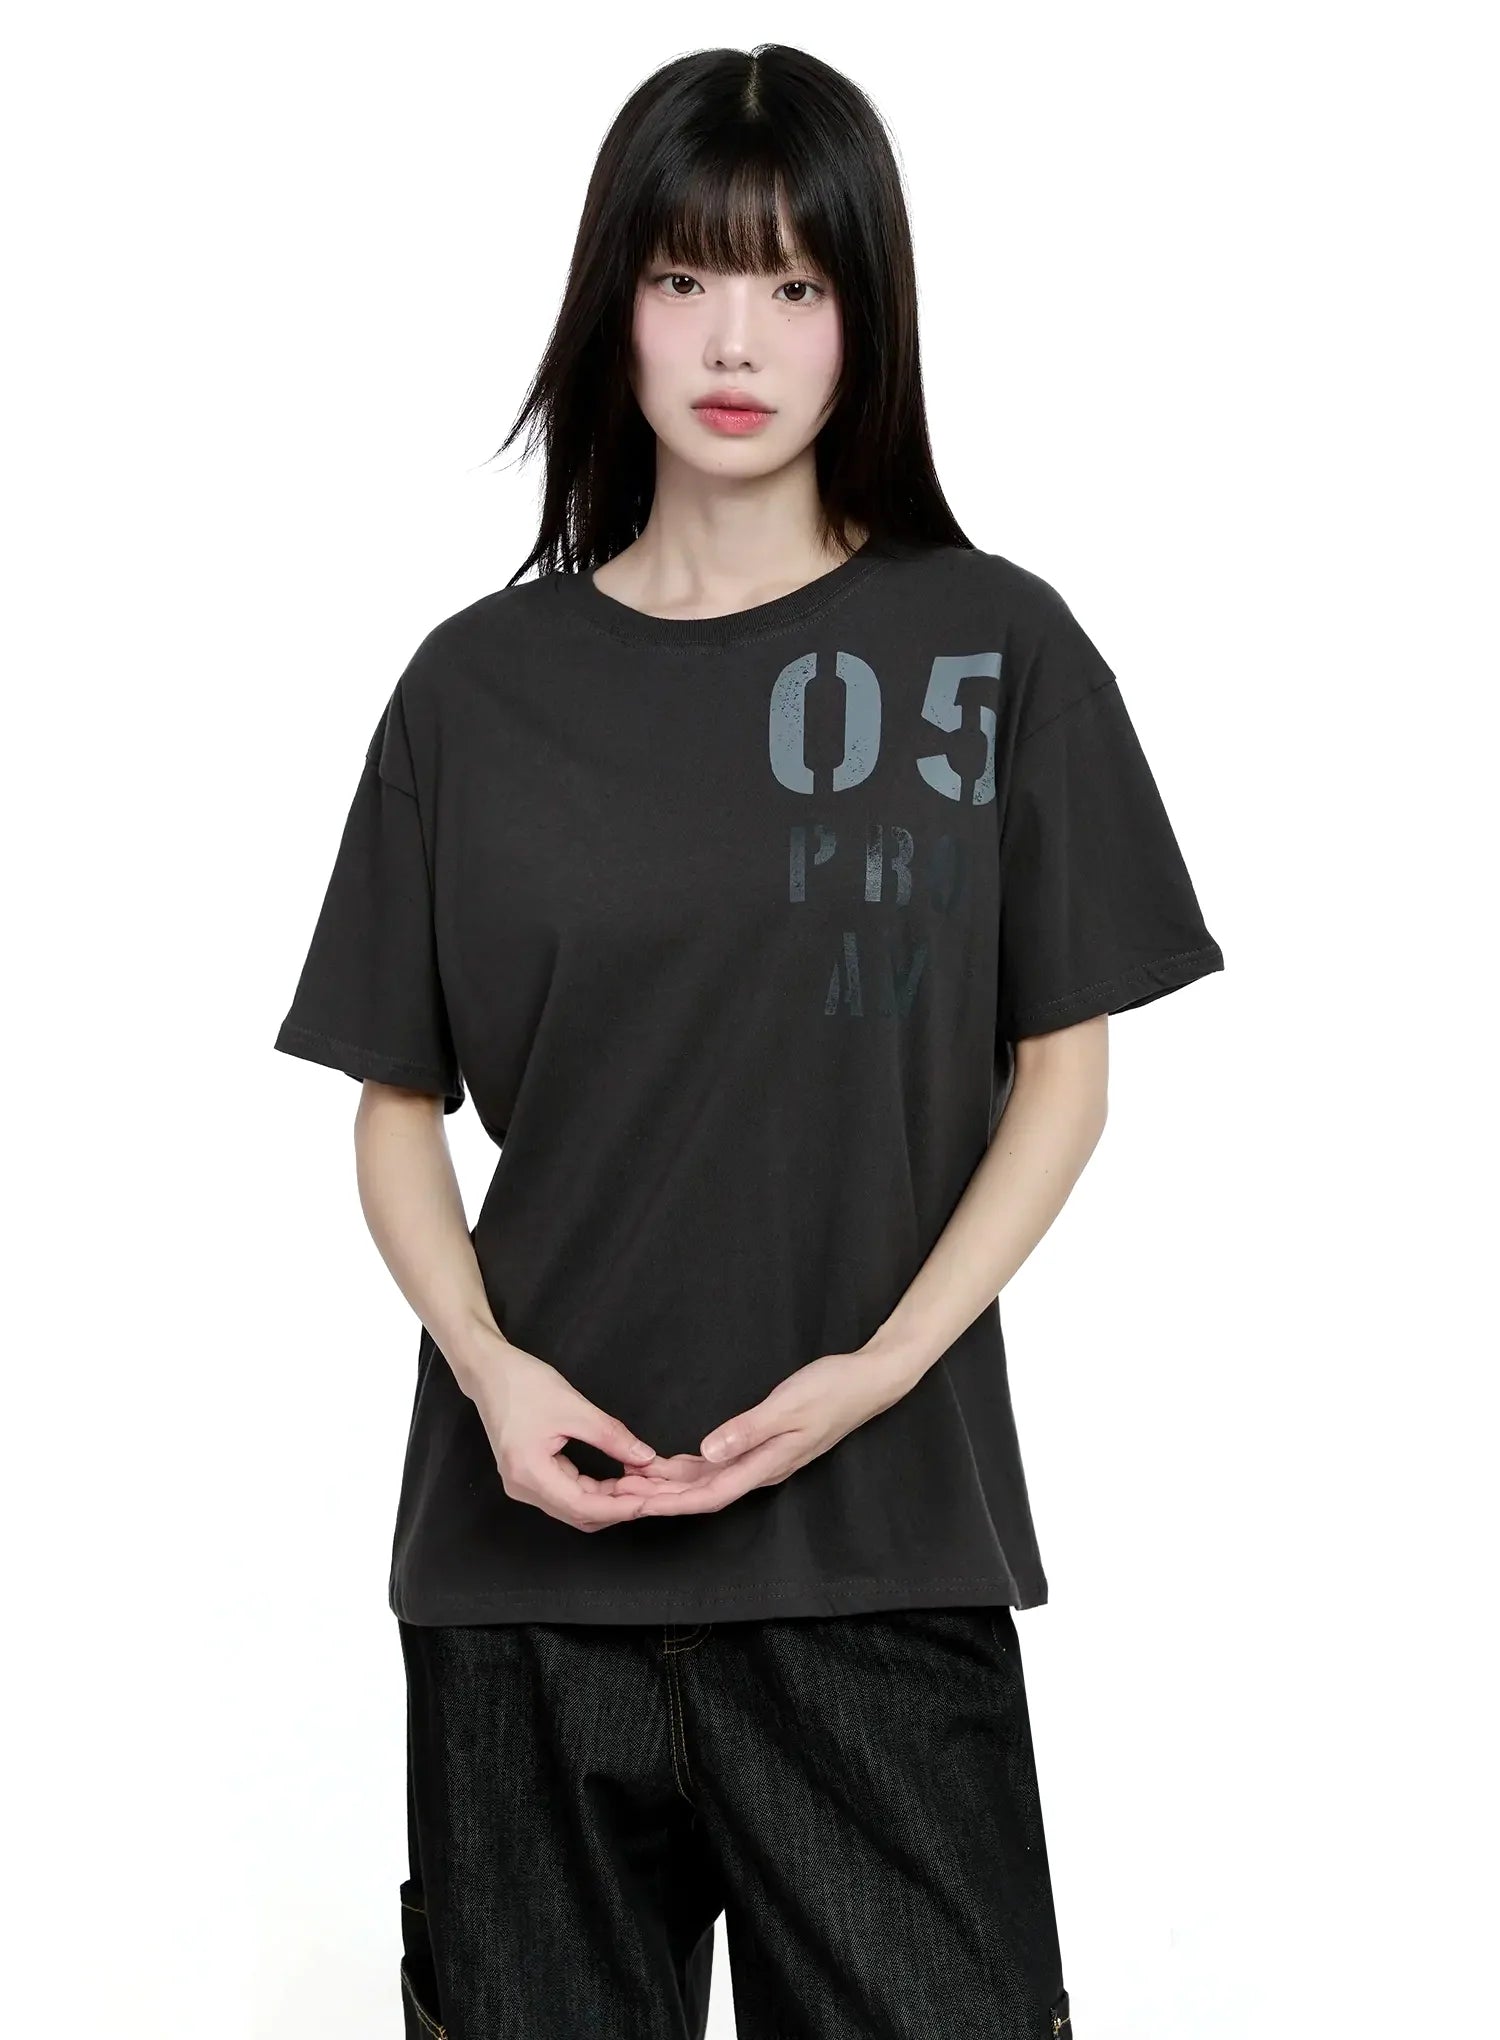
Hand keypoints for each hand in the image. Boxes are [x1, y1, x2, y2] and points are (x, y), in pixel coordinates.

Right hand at [457, 1328, 668, 1531]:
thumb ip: (612, 1436)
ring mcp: (524, 1485)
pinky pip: (566, 1493)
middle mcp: (523, 1488)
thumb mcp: (574, 1408)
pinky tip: (617, 1480)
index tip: (648, 1502)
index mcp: (529, 1473)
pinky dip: (593, 1490)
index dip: (618, 1508)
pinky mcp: (529, 1476)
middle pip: (578, 1513)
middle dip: (616, 1506)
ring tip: (640, 1486)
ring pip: (573, 1506)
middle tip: (652, 1494)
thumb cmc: (524, 1384)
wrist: (490, 1371)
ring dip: (607, 1499)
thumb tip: (645, 1457)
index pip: (581, 1506)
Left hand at [598, 1343, 925, 1516]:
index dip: (669, 1502)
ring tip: (635, 1478)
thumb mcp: (788, 1406)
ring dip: (673, 1483)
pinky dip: (694, 1467)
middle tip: (619, 1491)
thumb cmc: (832, 1390)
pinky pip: (723, 1465)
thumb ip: (747, 1431)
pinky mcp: (767, 1445)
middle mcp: (763, 1470)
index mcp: (766, 1466)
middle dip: (662, 1496)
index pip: (708, 1495)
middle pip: (703, 1494)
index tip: (635, 1504)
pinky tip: (674, 1462)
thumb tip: (706, 1454)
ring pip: (711, 1481)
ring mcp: (766, 1460)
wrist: (869, 1382)